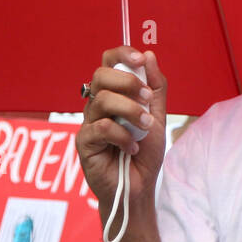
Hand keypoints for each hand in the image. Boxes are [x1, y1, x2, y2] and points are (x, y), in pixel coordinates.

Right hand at [76, 47, 167, 218]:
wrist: (139, 188)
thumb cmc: (144, 153)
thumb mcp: (156, 116)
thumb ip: (155, 88)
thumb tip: (149, 56)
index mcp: (113, 95)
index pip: (108, 62)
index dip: (122, 54)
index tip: (141, 59)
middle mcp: (97, 105)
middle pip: (101, 75)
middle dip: (127, 81)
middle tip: (146, 98)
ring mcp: (88, 123)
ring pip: (102, 99)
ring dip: (130, 110)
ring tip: (145, 126)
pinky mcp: (84, 143)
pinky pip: (101, 128)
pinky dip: (122, 136)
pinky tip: (132, 147)